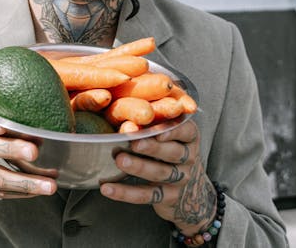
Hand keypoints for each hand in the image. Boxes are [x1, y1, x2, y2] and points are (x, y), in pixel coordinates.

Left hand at [99, 120, 216, 236]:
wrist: (189, 191)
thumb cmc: (168, 148)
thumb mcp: (168, 132)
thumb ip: (153, 118)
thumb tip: (123, 98)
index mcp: (189, 137)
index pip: (186, 131)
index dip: (173, 131)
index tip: (157, 130)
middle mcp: (188, 158)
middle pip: (174, 152)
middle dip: (153, 147)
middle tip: (134, 142)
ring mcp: (180, 179)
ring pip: (160, 173)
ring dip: (139, 166)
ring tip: (119, 160)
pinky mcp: (168, 197)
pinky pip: (147, 195)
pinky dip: (125, 193)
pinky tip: (106, 188)